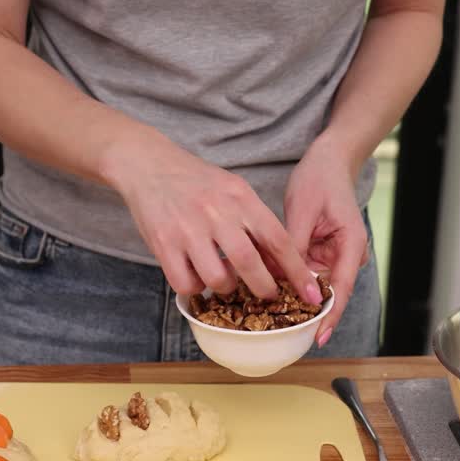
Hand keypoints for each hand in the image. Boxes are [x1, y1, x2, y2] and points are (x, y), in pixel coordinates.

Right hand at [102, 135, 322, 303]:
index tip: (311, 293)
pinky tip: (196, 275)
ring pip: (217, 278)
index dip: (296, 271)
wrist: (148, 164)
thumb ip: (255, 223)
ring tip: (223, 279)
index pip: (277, 239)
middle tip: (268, 296)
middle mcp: (216, 212)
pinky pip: (185, 282)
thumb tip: (281, 263)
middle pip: (249, 263)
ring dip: (225, 288)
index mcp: (240, 197)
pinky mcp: (163, 243)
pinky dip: (195, 287)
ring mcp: (187, 229)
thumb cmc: (197, 182)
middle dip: (264, 288)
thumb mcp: (233, 190)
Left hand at [284, 132, 370, 346]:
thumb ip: (292, 247)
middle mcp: (345, 256)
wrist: (328, 161)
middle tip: (281, 331)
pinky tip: (267, 290)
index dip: (329, 315)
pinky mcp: (318, 253)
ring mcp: (332, 256)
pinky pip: (302, 274)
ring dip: (292, 297)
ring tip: (268, 314)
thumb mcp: (302, 211)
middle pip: (326, 293)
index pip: (342, 289)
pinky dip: (287, 281)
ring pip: (311, 286)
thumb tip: (279, 278)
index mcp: (351, 245)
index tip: (318, 336)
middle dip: (305, 311)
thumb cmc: (320, 179)